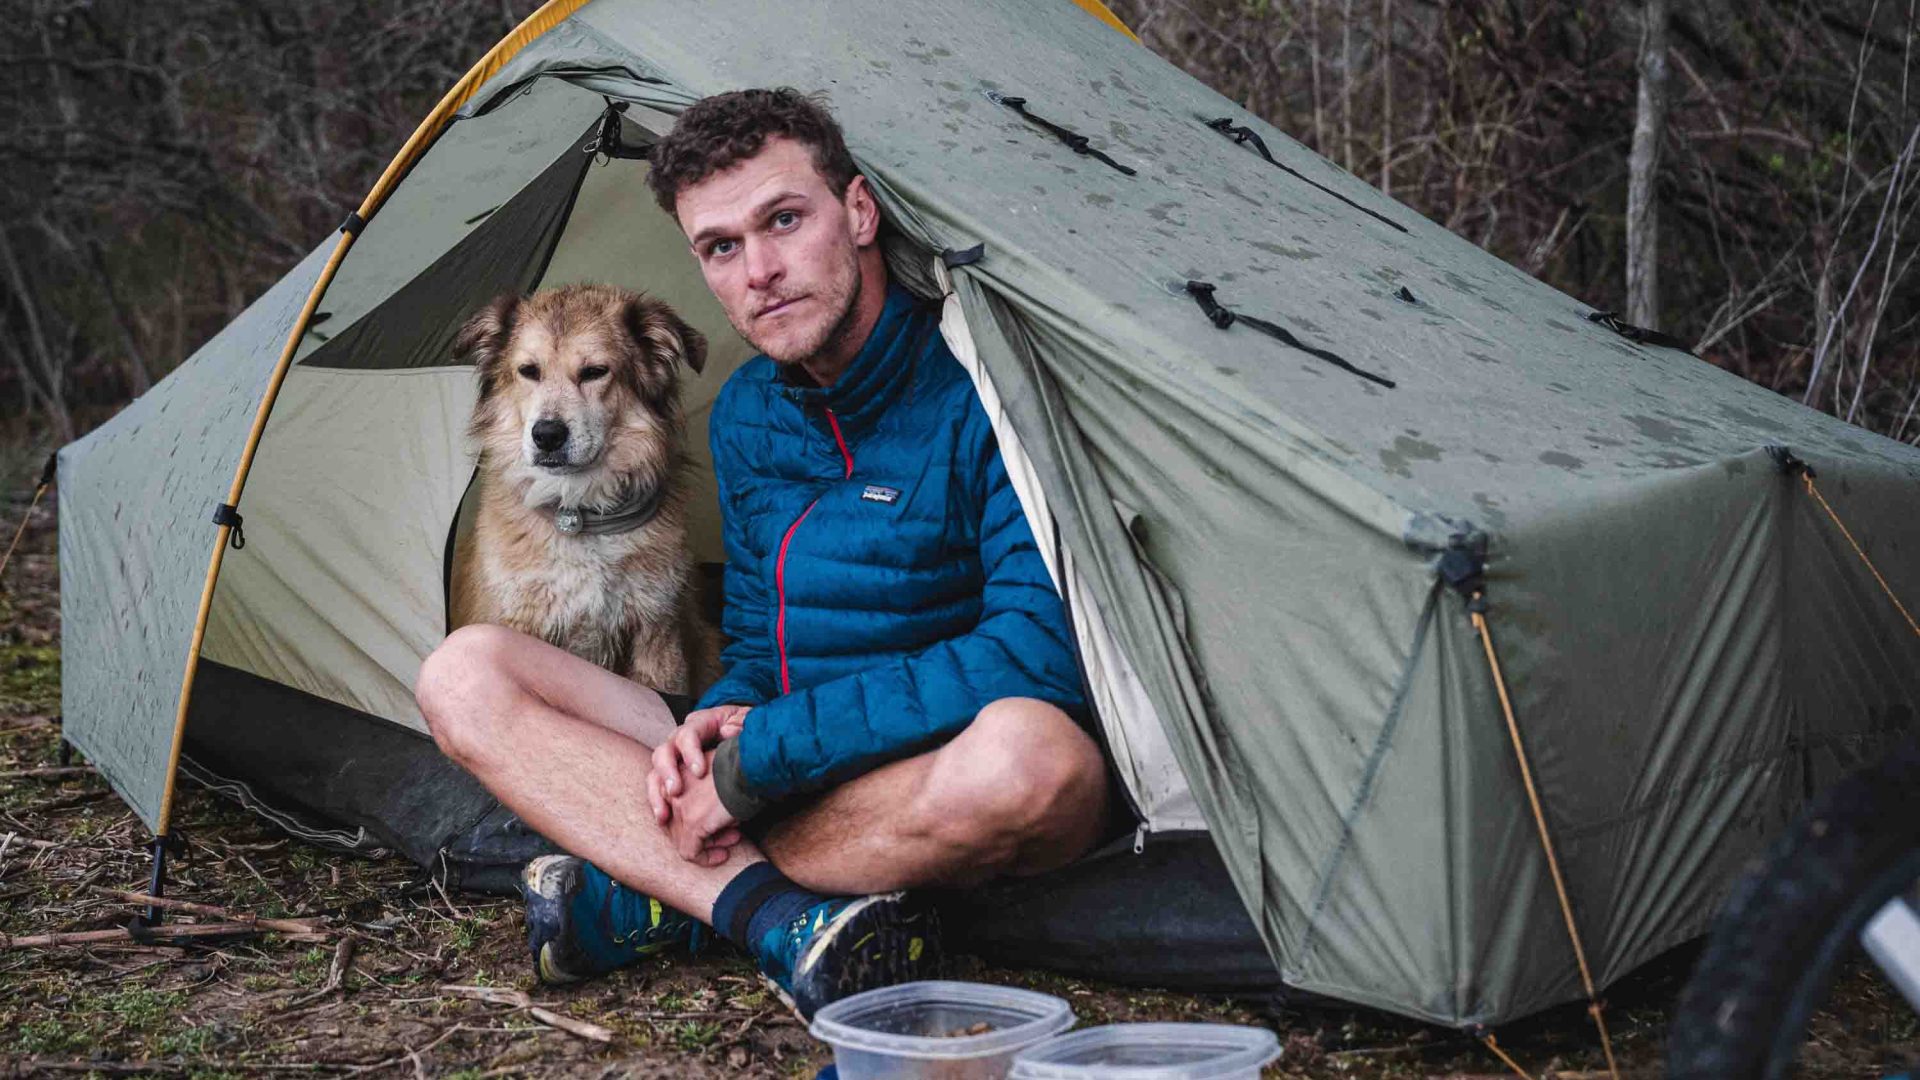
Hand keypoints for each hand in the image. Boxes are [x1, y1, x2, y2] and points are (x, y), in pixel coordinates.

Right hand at [647, 704, 750, 826]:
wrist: (744, 736)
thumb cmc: (746, 729)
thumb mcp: (749, 722)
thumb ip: (742, 725)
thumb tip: (728, 731)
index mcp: (701, 724)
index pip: (688, 734)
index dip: (690, 752)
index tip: (699, 772)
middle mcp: (682, 741)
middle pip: (664, 753)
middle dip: (667, 773)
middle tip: (675, 791)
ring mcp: (675, 760)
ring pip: (655, 774)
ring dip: (657, 796)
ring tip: (664, 815)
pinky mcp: (676, 778)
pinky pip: (659, 792)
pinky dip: (660, 806)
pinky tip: (665, 821)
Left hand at [665, 748, 741, 865]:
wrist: (751, 765)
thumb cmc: (742, 765)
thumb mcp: (718, 776)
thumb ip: (708, 792)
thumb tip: (716, 817)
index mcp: (675, 775)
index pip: (673, 808)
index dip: (695, 819)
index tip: (718, 824)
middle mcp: (671, 791)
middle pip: (676, 825)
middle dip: (701, 835)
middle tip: (727, 837)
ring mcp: (680, 808)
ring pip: (683, 840)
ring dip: (706, 847)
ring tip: (731, 841)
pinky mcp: (692, 823)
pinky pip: (690, 852)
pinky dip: (706, 858)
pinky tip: (723, 855)